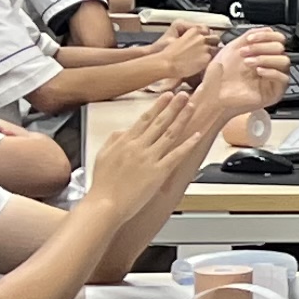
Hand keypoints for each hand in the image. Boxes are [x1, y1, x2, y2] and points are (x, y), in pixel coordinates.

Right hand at [87, 86, 211, 207]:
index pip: (145, 119)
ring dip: (182, 119)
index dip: (158, 106)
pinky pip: (176, 155)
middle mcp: (138, 147)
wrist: (105, 204)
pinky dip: (187, 144)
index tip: (167, 95)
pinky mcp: (158, 172)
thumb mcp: (102, 156)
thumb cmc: (103, 185)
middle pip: (159, 122)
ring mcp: (149, 159)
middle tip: (184, 94)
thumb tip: (123, 131)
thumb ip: (114, 140)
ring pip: (169, 134)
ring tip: (191, 107)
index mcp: (125, 142)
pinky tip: (196, 136)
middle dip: (173, 106)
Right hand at [148, 26, 214, 86]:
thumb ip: (192, 39)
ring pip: (217, 49)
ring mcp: (205, 47)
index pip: (208, 31)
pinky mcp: (207, 58)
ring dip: (213, 53)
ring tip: (206, 59)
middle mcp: (201, 38)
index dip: (207, 38)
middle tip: (209, 51)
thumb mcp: (180, 40)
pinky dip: (211, 62)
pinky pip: (214, 59)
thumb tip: (200, 43)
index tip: (206, 42)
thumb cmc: (170, 54)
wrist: (167, 63)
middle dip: (213, 44)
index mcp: (194, 31)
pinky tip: (204, 65)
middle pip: (215, 39)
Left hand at [196, 28, 289, 117]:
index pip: (276, 38)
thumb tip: (266, 29)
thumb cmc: (219, 77)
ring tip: (248, 63)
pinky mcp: (275, 92)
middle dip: (261, 47)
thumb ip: (249, 37)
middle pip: (280, 48)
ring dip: (265, 58)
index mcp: (261, 53)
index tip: (250, 38)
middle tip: (245, 53)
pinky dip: (271, 72)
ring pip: (284, 61)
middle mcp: (269, 64)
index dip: (265, 35)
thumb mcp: (232, 49)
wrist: (214, 95)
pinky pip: (283, 78)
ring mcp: (272, 78)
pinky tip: (258, 71)